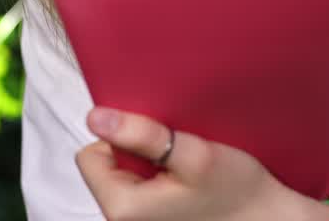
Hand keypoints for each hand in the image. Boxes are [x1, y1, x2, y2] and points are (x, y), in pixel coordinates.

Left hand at [75, 107, 328, 220]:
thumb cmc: (238, 193)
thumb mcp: (194, 155)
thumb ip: (142, 135)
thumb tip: (96, 117)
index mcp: (122, 210)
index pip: (90, 156)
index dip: (119, 139)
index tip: (155, 141)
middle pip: (107, 166)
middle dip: (136, 152)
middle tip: (175, 154)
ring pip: (126, 177)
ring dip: (151, 164)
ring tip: (184, 167)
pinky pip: (142, 190)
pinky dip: (161, 178)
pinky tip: (187, 181)